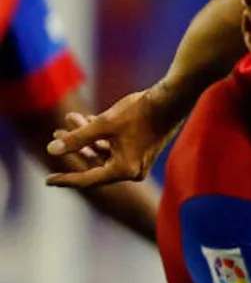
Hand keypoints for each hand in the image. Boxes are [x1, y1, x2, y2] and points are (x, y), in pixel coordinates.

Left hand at [45, 83, 186, 187]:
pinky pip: (115, 149)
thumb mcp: (103, 125)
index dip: (66, 179)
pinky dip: (100, 137)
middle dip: (75, 146)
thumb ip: (77, 138)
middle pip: (95, 163)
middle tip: (56, 132)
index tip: (48, 180)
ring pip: (104, 153)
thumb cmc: (139, 113)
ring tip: (70, 119)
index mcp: (123, 170)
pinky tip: (88, 120)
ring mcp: (137, 162)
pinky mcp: (141, 151)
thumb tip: (51, 150)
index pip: (88, 179)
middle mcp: (132, 171)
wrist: (170, 102)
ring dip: (86, 137)